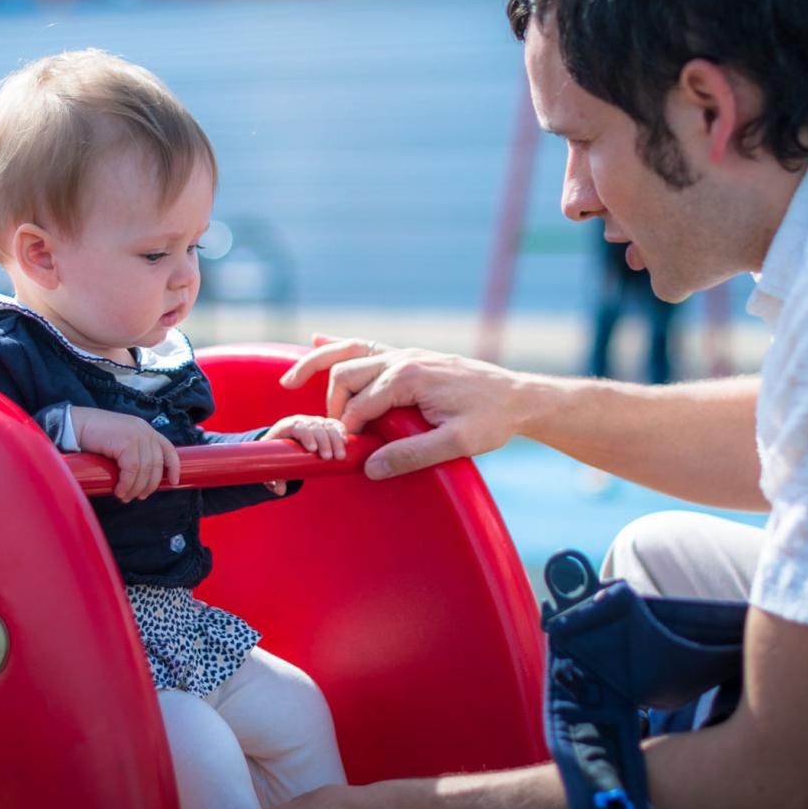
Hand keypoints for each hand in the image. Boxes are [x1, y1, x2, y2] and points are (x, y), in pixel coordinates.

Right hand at [69, 407, 178, 500]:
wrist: (74, 424)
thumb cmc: (94, 437)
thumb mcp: (120, 442)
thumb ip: (132, 453)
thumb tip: (140, 479)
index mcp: (145, 430)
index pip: (168, 449)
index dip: (174, 467)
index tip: (174, 482)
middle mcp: (144, 431)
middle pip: (156, 464)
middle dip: (149, 485)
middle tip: (137, 497)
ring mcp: (137, 435)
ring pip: (145, 470)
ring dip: (135, 488)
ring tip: (124, 497)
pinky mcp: (126, 442)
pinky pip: (132, 469)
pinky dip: (126, 484)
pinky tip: (119, 491)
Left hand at [259, 414, 346, 493]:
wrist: (283, 440)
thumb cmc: (276, 452)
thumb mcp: (272, 463)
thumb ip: (275, 477)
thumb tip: (281, 491)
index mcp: (287, 426)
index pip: (297, 426)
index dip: (306, 435)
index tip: (312, 449)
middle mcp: (302, 421)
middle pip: (315, 426)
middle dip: (323, 441)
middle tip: (328, 457)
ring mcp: (315, 422)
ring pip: (327, 426)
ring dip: (335, 440)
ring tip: (340, 456)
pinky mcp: (325, 425)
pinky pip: (335, 425)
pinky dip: (341, 432)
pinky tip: (345, 442)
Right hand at [279, 334, 530, 479]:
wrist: (518, 396)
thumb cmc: (490, 419)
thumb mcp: (456, 443)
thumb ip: (411, 455)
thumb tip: (370, 468)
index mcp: (409, 377)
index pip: (359, 404)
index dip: (346, 430)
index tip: (341, 453)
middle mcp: (402, 359)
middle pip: (346, 375)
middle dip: (330, 404)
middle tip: (327, 434)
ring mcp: (405, 354)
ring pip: (349, 354)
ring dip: (319, 365)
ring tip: (289, 380)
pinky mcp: (410, 357)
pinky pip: (366, 348)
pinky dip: (339, 347)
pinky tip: (317, 340)